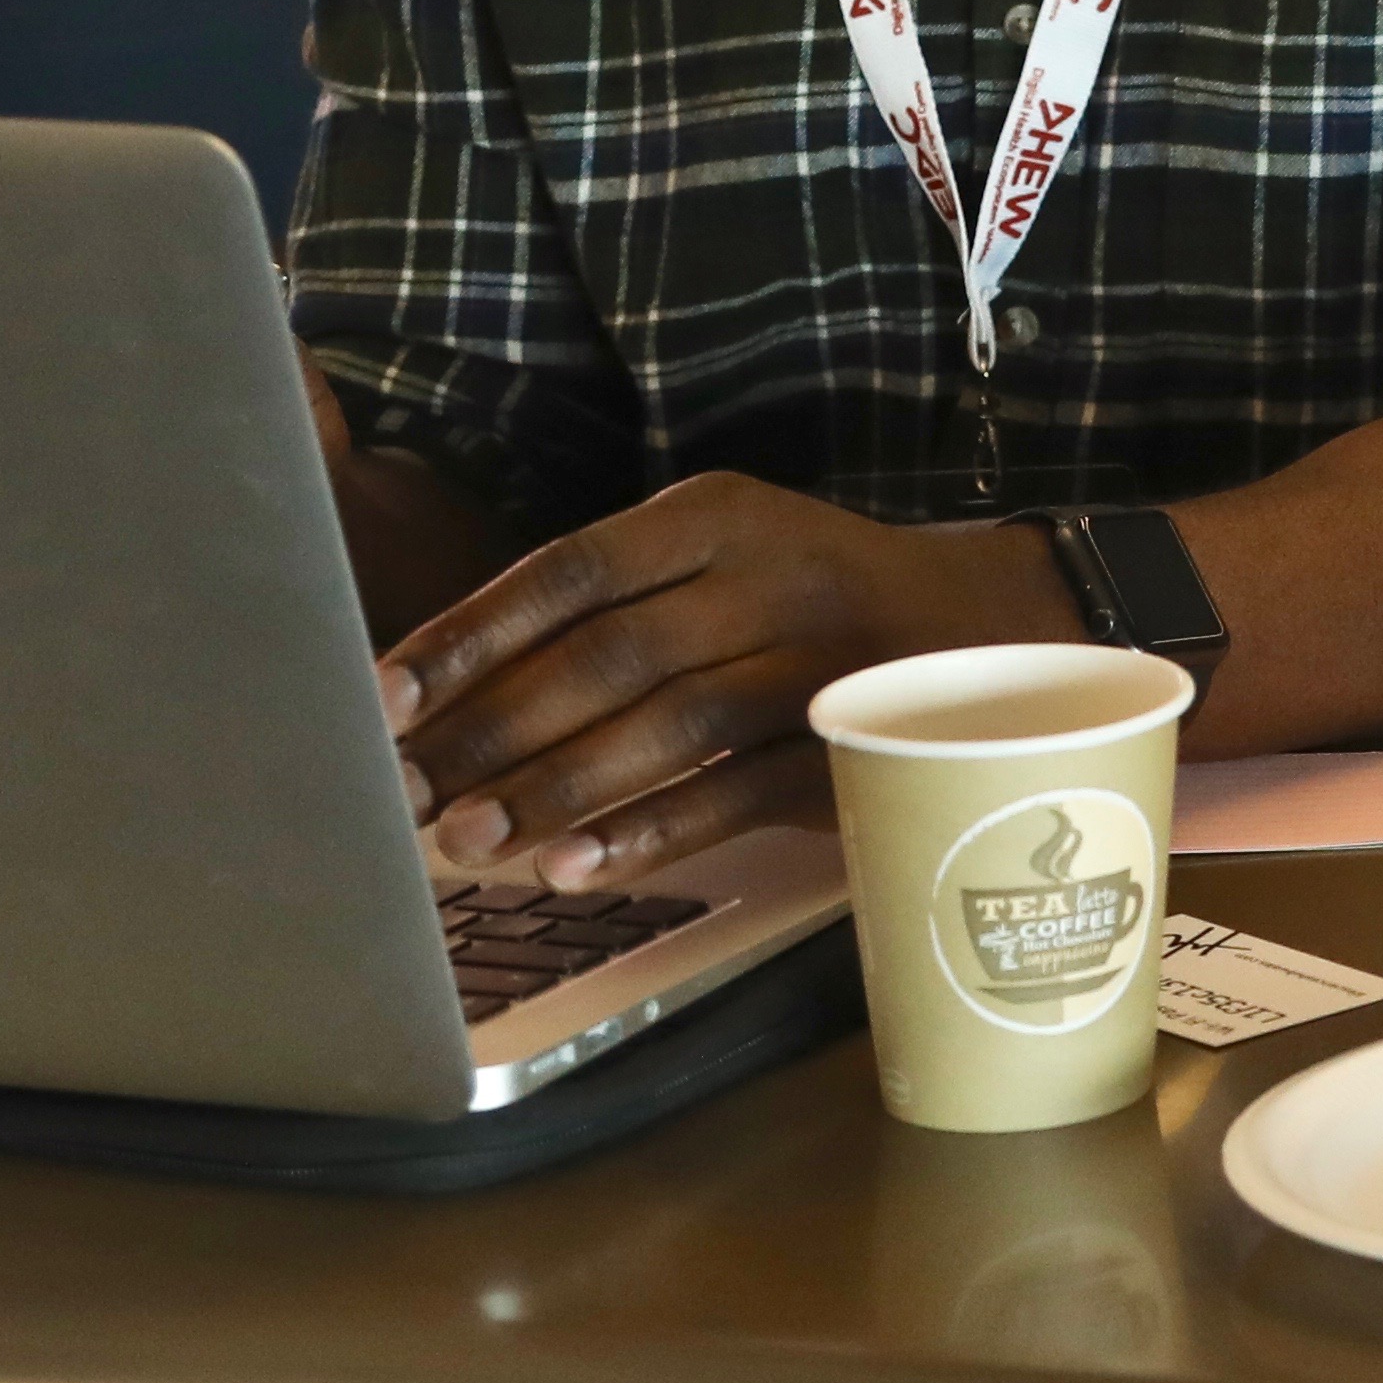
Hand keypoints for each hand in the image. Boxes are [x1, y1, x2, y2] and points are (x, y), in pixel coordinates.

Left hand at [379, 473, 1079, 886]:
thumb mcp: (725, 565)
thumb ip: (615, 612)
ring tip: (470, 839)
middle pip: (609, 651)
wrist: (1001, 630)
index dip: (469, 633)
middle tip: (402, 793)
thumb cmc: (815, 608)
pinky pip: (742, 787)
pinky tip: (581, 866)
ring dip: (558, 785)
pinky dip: (655, 829)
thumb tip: (444, 703)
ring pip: (671, 718)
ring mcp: (824, 658)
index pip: (569, 568)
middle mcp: (771, 573)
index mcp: (719, 517)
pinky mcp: (859, 742)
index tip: (381, 697)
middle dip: (493, 727)